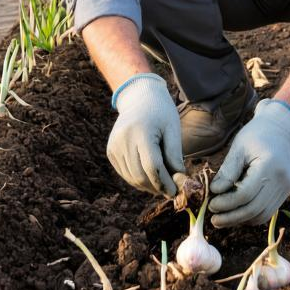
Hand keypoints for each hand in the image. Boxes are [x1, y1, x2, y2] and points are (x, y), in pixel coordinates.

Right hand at [106, 74, 183, 195]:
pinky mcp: (110, 151)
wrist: (139, 98)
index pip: (152, 166)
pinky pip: (125, 173)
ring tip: (162, 184)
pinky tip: (149, 176)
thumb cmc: (161, 112)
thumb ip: (175, 154)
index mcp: (141, 132)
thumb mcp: (173, 129)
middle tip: (170, 191)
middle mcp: (123, 139)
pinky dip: (138, 179)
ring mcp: (114, 146)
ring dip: (148, 186)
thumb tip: (179, 181)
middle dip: (157, 187)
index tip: (176, 191)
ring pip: (132, 178)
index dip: (165, 182)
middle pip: (140, 175)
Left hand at [208, 99, 289, 226]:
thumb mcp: (238, 148)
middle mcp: (282, 180)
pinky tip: (237, 211)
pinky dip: (251, 215)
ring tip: (223, 217)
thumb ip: (227, 171)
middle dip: (231, 217)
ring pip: (261, 215)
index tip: (211, 205)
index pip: (245, 194)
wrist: (279, 130)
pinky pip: (267, 211)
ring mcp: (286, 188)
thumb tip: (215, 192)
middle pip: (254, 209)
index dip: (226, 203)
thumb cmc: (255, 135)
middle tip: (214, 219)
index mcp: (270, 165)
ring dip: (241, 219)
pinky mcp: (286, 192)